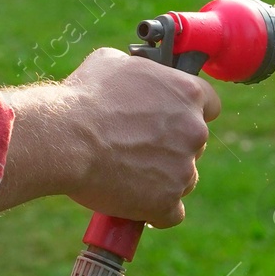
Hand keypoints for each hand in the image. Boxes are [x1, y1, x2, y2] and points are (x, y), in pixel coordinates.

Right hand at [0, 48, 221, 227]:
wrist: (64, 138)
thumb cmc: (84, 96)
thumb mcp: (112, 62)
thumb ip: (138, 70)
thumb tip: (134, 72)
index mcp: (187, 93)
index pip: (210, 104)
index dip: (189, 112)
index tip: (172, 119)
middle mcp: (194, 131)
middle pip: (195, 144)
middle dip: (172, 146)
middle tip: (138, 147)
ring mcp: (183, 169)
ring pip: (184, 178)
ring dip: (164, 179)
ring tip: (129, 175)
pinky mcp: (166, 202)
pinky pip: (171, 213)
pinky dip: (155, 210)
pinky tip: (137, 203)